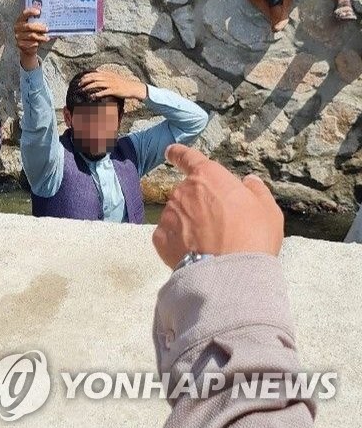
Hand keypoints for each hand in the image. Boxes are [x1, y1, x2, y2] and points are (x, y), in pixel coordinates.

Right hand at [15, 7, 49, 68]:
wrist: (28, 47)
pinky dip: (37, 43)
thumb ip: (38, 19)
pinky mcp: (20, 44)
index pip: (24, 13)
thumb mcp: (35, 25)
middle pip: (29, 26)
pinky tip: (40, 43)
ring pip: (32, 35)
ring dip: (41, 37)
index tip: (39, 12)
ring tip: (47, 38)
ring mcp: (18, 36)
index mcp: (20, 20)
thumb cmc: (33, 33)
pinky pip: (31, 43)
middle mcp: (17, 27)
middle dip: (39, 27)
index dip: (31, 11)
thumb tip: (47, 13)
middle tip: (47, 29)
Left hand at [77, 69, 146, 101]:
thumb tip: (98, 75)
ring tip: (83, 90)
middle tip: (79, 85)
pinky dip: (97, 94)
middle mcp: (109, 77)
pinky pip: (104, 91)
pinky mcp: (114, 90)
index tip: (80, 79)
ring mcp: (111, 83)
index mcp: (108, 73)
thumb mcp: (114, 77)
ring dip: (88, 87)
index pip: (94, 73)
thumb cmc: (123, 83)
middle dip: (85, 81)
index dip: (86, 75)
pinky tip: (92, 96)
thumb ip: (106, 76)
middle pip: (94, 77)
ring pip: (97, 83)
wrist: (133, 87)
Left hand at [152, 145, 283, 268]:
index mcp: (207, 176)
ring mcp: (169, 213)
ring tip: (210, 244)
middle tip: (219, 226)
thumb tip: (248, 181)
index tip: (170, 151)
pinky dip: (178, 242)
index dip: (179, 153)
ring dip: (188, 224)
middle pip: (188, 192)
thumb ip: (256, 190)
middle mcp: (183, 190)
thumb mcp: (267, 209)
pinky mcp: (160, 238)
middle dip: (198, 204)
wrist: (230, 276)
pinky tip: (195, 253)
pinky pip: (168, 235)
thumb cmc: (252, 237)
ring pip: (178, 214)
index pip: (188, 157)